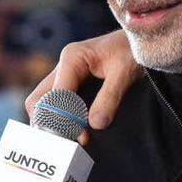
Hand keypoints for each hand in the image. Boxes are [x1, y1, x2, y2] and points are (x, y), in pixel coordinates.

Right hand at [25, 29, 140, 142]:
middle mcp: (64, 66)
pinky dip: (61, 119)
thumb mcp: (124, 72)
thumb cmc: (132, 50)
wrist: (141, 39)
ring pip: (44, 103)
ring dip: (53, 123)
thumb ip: (110, 97)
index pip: (57, 94)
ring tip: (70, 141)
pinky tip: (73, 133)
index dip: (64, 117)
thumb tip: (96, 124)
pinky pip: (58, 104)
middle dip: (48, 122)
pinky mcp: (72, 84)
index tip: (80, 136)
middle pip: (39, 99)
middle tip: (65, 142)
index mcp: (72, 57)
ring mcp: (65, 75)